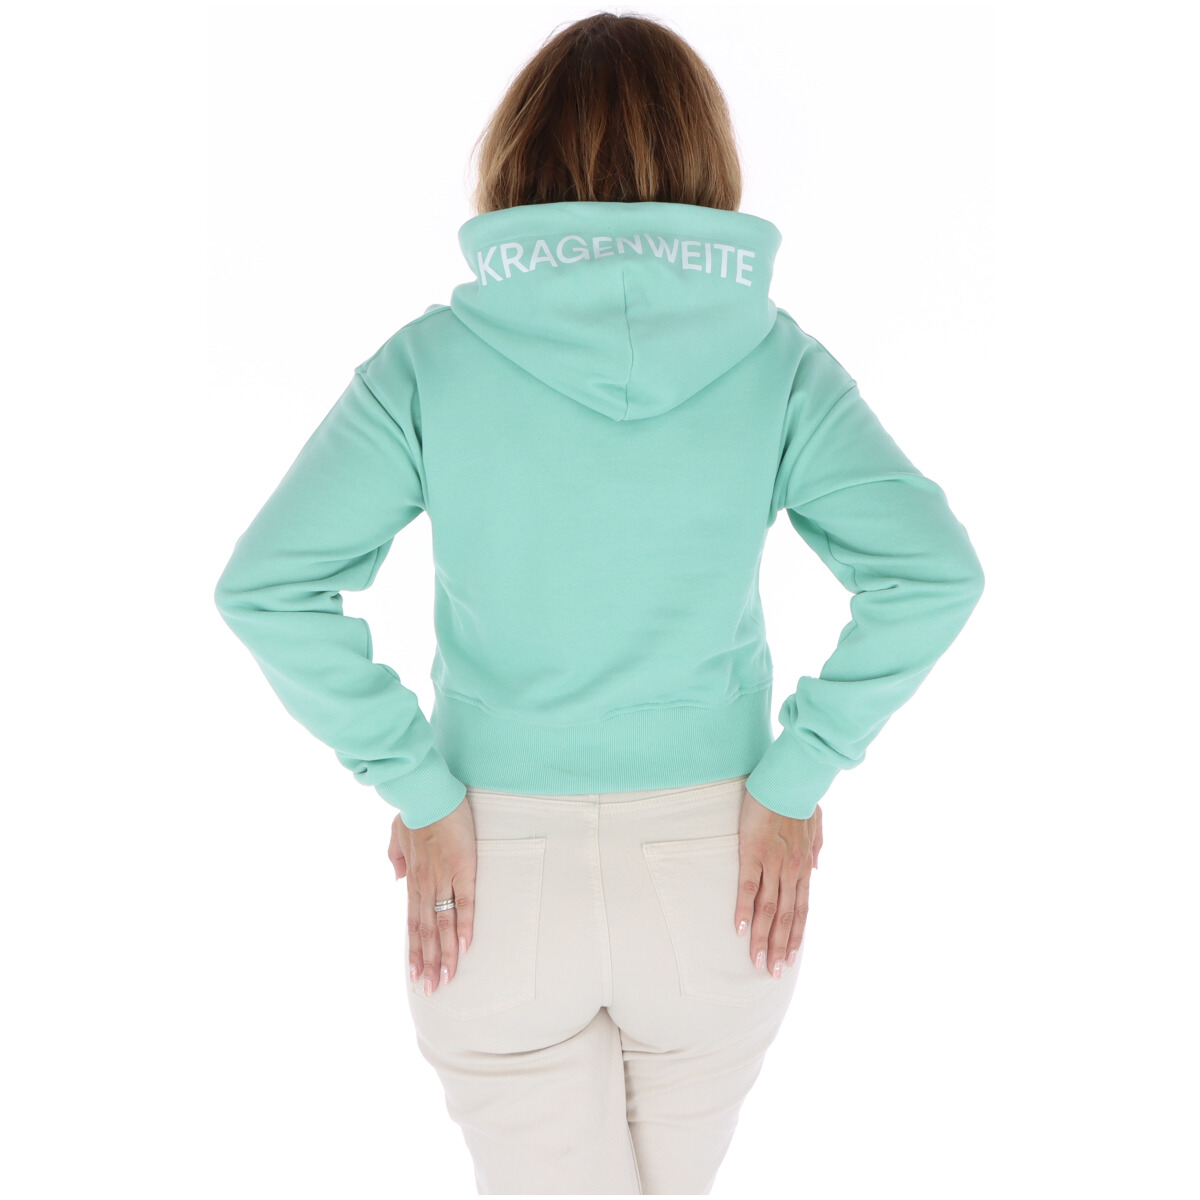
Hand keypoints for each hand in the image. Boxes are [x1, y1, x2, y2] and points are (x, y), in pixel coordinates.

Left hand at [387, 797, 475, 996]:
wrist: (427, 792)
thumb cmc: (415, 810)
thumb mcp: (395, 835)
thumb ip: (395, 859)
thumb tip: (397, 879)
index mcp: (413, 879)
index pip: (413, 923)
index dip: (415, 951)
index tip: (415, 975)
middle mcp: (425, 884)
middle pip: (426, 931)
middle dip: (428, 963)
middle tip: (431, 991)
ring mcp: (444, 877)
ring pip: (443, 923)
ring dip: (445, 953)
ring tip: (447, 980)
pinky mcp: (464, 867)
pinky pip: (465, 901)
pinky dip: (464, 924)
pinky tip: (464, 946)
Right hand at [735, 789, 822, 977]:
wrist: (790, 779)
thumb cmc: (800, 798)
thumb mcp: (817, 823)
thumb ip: (818, 847)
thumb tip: (818, 869)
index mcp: (804, 865)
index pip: (801, 909)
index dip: (796, 936)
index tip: (790, 958)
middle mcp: (791, 870)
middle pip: (786, 917)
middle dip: (779, 947)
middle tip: (773, 973)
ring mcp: (773, 863)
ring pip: (769, 909)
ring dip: (762, 938)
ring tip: (756, 962)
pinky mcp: (753, 853)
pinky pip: (748, 886)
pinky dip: (744, 910)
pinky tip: (739, 929)